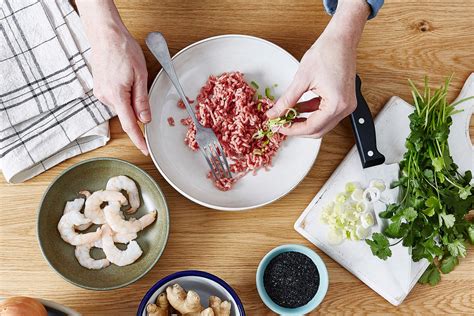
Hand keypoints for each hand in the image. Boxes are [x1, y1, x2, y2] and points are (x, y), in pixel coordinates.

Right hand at [76, 0, 149, 154]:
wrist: (105, 35)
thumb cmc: (123, 50)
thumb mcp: (140, 75)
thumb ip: (142, 100)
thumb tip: (145, 120)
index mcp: (117, 96)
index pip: (130, 125)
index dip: (138, 140)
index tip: (145, 150)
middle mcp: (105, 97)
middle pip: (127, 114)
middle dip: (137, 108)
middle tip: (140, 84)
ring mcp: (100, 93)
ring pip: (122, 106)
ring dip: (130, 98)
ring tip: (130, 75)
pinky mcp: (99, 89)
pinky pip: (116, 99)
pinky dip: (123, 94)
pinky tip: (124, 78)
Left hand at [266, 0, 369, 137]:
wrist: (340, 40)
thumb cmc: (326, 53)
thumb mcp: (301, 79)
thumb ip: (286, 100)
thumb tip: (274, 113)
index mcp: (336, 104)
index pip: (311, 127)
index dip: (292, 130)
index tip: (279, 127)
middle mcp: (345, 108)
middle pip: (318, 130)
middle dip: (298, 129)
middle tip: (281, 124)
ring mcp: (347, 105)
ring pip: (322, 124)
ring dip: (305, 121)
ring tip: (287, 116)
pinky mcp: (344, 100)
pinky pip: (326, 114)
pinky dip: (312, 113)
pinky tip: (298, 108)